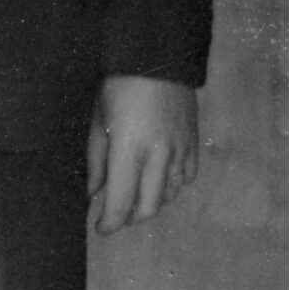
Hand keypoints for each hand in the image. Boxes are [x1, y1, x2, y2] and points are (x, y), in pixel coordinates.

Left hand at [88, 76, 199, 233]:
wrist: (157, 60)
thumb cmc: (118, 89)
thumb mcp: (97, 123)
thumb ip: (96, 163)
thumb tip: (94, 193)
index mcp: (129, 151)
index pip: (120, 202)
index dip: (109, 223)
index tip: (100, 229)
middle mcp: (158, 157)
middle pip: (148, 208)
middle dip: (129, 219)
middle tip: (115, 216)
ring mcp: (180, 151)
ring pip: (169, 196)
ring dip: (150, 203)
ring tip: (133, 196)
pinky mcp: (194, 144)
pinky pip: (186, 179)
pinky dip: (171, 187)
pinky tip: (157, 180)